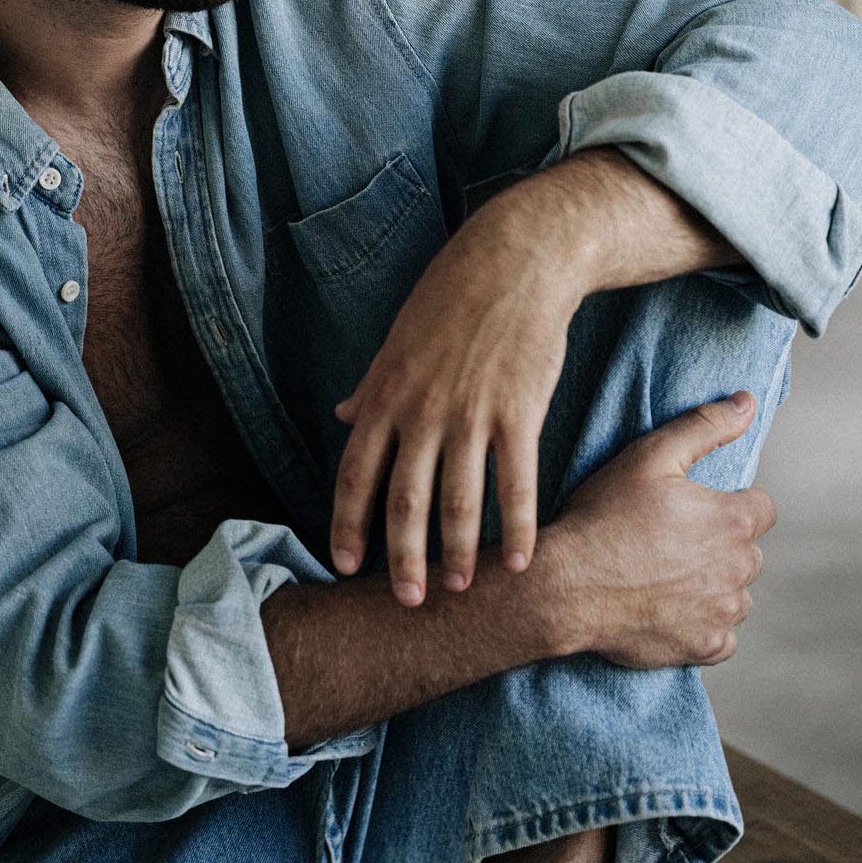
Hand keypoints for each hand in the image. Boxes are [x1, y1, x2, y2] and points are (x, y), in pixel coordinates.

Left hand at [329, 192, 585, 605]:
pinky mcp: (520, 413)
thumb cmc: (451, 298)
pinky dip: (516, 528)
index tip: (343, 564)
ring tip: (456, 590)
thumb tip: (341, 415)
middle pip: (404, 501)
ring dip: (456, 555)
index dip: (346, 524)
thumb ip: (370, 386)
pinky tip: (518, 562)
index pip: (355, 473)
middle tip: (403, 601)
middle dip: (400, 559)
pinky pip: (516, 484)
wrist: (515, 261)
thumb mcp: (396, 340)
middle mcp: (422, 412)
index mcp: (385, 396)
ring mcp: (471, 414)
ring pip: (457, 502)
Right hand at [547, 391, 774, 667]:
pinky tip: (668, 609)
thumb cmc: (603, 517)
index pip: (762, 508)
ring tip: (664, 576)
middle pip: (748, 553)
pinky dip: (703, 625)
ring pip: (736, 595)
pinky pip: (722, 637)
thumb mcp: (649, 456)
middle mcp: (739, 568)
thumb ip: (705, 427)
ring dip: (713, 586)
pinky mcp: (704, 646)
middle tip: (669, 542)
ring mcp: (723, 612)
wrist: (567, 587)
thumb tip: (748, 402)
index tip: (694, 510)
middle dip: (719, 546)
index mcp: (733, 520)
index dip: (730, 504)